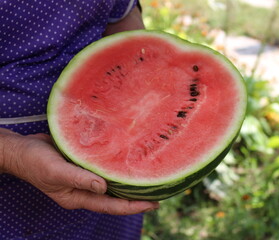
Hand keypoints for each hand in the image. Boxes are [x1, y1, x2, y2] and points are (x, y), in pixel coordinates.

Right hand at [1, 130, 158, 214]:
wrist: (22, 150)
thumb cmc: (35, 163)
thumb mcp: (56, 172)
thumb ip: (79, 180)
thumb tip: (104, 187)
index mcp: (79, 198)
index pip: (111, 206)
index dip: (133, 206)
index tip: (153, 204)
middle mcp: (85, 190)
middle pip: (115, 197)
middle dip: (136, 197)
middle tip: (158, 190)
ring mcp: (85, 178)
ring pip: (111, 183)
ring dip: (128, 182)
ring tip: (149, 178)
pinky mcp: (84, 165)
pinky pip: (104, 169)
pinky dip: (117, 168)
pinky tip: (128, 161)